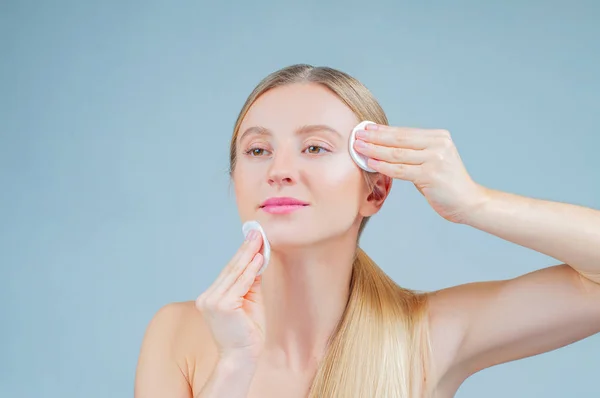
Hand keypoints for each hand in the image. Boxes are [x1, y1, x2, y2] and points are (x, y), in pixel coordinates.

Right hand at [195, 230, 265, 360]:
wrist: (241, 358)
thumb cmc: (247, 333)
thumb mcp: (250, 302)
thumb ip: (250, 282)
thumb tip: (257, 259)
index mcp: (211, 297)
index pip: (229, 272)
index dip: (241, 253)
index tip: (252, 237)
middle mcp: (208, 298)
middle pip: (231, 269)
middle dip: (245, 248)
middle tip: (256, 232)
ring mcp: (213, 302)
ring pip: (235, 274)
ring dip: (249, 254)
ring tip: (259, 239)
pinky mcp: (223, 306)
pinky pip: (241, 284)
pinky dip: (251, 270)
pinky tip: (258, 257)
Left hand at [354, 125, 489, 223]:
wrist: (469, 202)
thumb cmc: (446, 183)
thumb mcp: (432, 161)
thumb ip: (414, 152)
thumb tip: (383, 146)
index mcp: (439, 137)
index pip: (404, 132)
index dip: (383, 130)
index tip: (365, 128)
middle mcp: (438, 145)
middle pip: (399, 139)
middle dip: (375, 137)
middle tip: (356, 135)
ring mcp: (436, 159)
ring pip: (397, 154)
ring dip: (375, 150)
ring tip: (359, 147)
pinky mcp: (431, 175)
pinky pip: (401, 170)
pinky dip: (384, 166)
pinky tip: (371, 162)